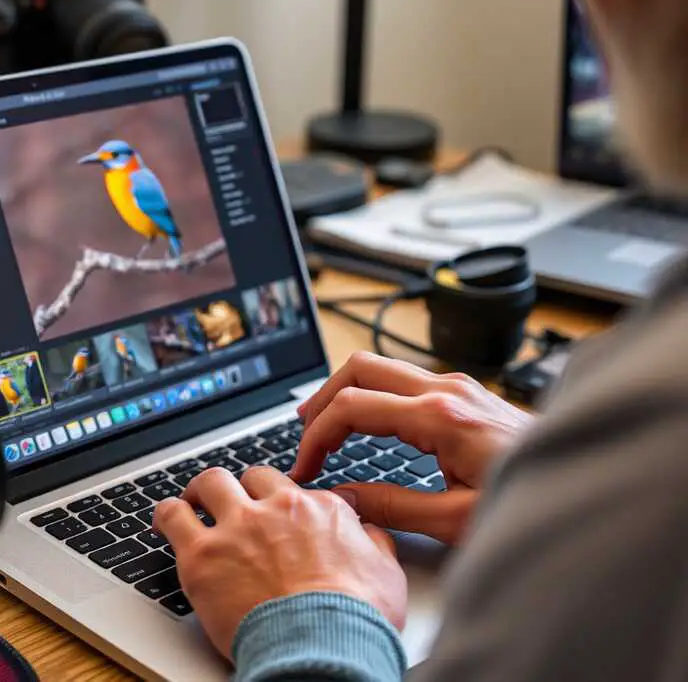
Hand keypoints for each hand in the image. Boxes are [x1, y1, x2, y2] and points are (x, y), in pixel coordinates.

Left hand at [154, 467, 405, 659]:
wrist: (323, 647)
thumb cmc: (356, 619)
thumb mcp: (386, 573)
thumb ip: (372, 542)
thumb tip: (368, 532)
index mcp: (320, 509)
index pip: (294, 489)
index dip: (282, 502)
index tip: (276, 515)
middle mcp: (277, 508)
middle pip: (251, 477)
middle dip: (243, 489)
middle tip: (235, 505)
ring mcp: (237, 527)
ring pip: (210, 484)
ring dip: (202, 492)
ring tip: (195, 503)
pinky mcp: (202, 554)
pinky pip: (173, 516)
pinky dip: (167, 515)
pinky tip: (166, 522)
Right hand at [293, 352, 533, 543]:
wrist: (584, 481)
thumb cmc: (529, 502)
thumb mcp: (455, 518)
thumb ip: (391, 506)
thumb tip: (342, 497)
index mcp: (441, 417)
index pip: (353, 406)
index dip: (317, 435)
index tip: (305, 467)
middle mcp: (446, 389)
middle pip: (360, 367)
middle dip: (322, 398)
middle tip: (302, 432)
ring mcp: (456, 386)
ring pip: (380, 367)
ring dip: (346, 392)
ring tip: (324, 425)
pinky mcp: (464, 393)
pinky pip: (402, 379)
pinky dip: (372, 395)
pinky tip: (366, 421)